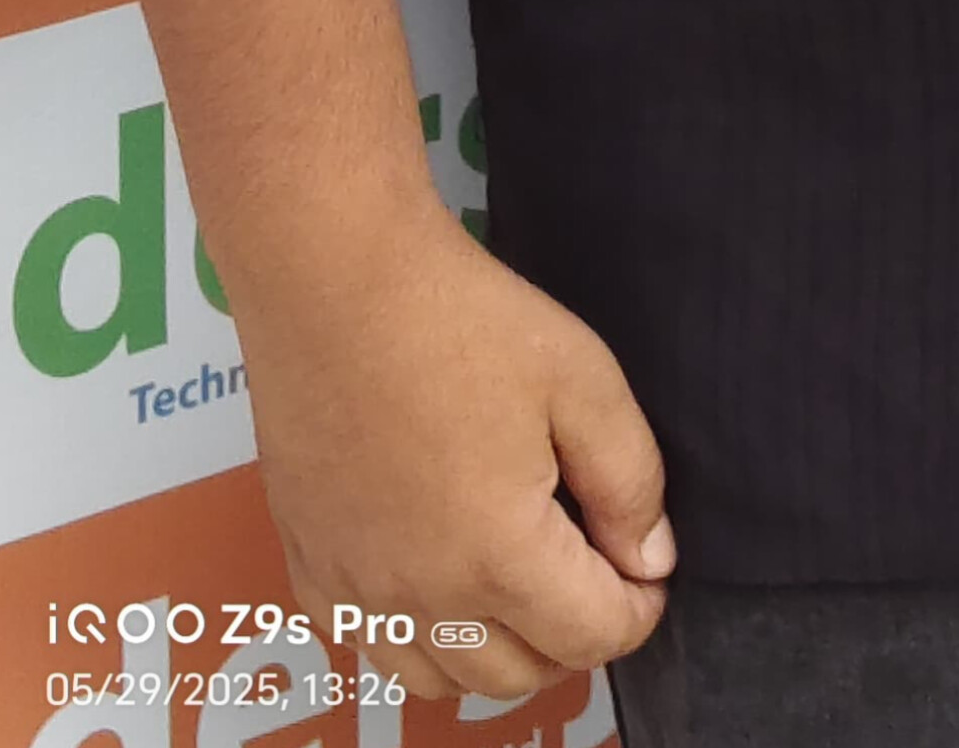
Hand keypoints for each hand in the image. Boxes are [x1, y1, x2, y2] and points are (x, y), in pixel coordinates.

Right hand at [237, 194, 673, 706]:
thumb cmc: (460, 318)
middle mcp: (424, 598)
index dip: (638, 609)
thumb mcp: (581, 377)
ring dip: (497, 653)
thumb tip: (648, 560)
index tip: (644, 567)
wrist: (334, 277)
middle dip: (572, 635)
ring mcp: (358, 590)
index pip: (593, 639)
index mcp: (499, 558)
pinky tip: (435, 579)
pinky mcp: (310, 566)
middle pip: (521, 676)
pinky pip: (371, 652)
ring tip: (516, 583)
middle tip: (585, 567)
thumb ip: (629, 480)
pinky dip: (418, 641)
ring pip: (445, 681)